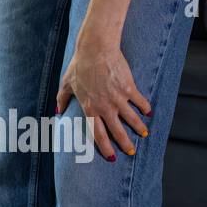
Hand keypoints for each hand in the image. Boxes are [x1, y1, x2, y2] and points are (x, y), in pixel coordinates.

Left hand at [56, 36, 150, 161]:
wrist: (96, 49)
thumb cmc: (79, 66)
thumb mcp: (66, 84)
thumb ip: (61, 100)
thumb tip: (57, 112)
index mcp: (89, 109)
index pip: (97, 134)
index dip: (104, 147)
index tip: (111, 156)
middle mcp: (104, 107)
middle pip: (116, 131)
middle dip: (124, 143)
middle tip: (131, 152)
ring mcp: (118, 98)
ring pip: (131, 118)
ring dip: (139, 128)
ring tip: (144, 135)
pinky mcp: (129, 87)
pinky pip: (139, 101)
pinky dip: (145, 108)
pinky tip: (149, 113)